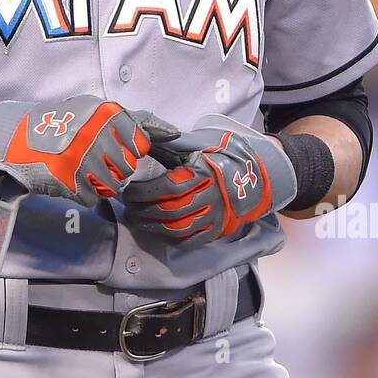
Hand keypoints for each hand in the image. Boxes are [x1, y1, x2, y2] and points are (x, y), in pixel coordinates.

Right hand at [0, 94, 180, 207]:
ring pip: (112, 186)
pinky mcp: (68, 178)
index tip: (112, 148)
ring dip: (98, 183)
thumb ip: (133, 120)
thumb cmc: (61, 122)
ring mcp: (83, 156)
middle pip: (127, 168)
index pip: (140, 145)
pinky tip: (68, 179)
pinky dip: (81, 193)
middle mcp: (98, 133)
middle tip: (91, 161)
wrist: (15, 137)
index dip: (128, 151)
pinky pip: (90, 197)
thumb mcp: (95, 110)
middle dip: (112, 169)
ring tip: (80, 171)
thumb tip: (171, 132)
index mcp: (108, 114)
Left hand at [121, 118, 297, 248]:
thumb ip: (169, 144)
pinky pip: (190, 241)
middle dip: (143, 211)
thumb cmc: (214, 159)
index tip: (127, 191)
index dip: (144, 192)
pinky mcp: (216, 231)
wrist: (250, 177)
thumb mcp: (194, 146)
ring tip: (136, 220)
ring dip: (152, 227)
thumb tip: (141, 137)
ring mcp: (214, 216)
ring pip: (178, 228)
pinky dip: (169, 238)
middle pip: (170, 210)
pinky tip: (156, 231)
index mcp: (203, 174)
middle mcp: (210, 197)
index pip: (168, 187)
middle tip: (128, 208)